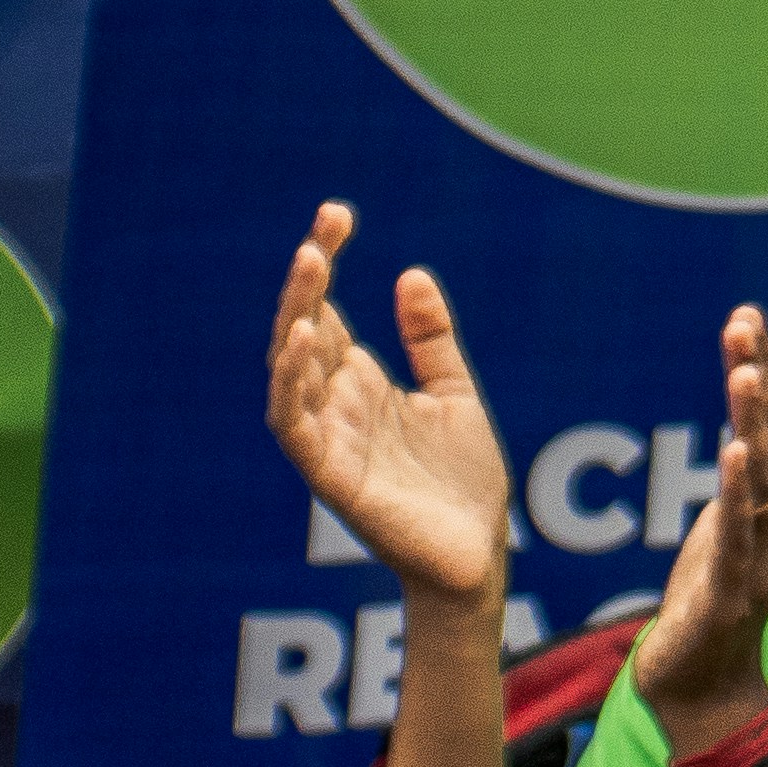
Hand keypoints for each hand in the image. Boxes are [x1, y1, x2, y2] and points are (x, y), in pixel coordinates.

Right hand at [267, 212, 508, 605]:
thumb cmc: (463, 482)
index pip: (328, 311)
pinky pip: (294, 424)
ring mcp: (329, 437)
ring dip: (294, 317)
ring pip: (289, 370)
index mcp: (361, 383)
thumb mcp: (454, 393)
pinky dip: (291, 382)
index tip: (336, 214)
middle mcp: (336, 405)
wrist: (478, 553)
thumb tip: (410, 273)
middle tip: (323, 230)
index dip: (325, 263)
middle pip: (303, 330)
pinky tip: (306, 338)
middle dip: (308, 279)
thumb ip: (430, 340)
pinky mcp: (330, 474)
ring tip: (309, 265)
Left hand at [635, 305, 767, 766]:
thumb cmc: (709, 609)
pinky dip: (736, 493)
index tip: (748, 321)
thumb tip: (743, 431)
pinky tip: (731, 451)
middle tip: (743, 323)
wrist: (699, 696)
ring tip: (742, 371)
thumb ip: (738, 487)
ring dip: (755, 424)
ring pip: (764, 485)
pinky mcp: (730, 598)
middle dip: (763, 380)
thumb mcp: (722, 532)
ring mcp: (760, 565)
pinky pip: (739, 539)